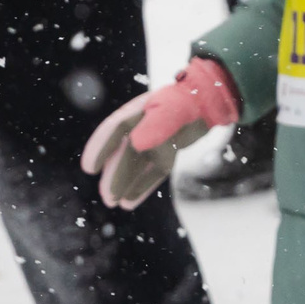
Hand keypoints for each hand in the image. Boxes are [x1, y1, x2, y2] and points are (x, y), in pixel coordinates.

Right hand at [79, 58, 241, 208]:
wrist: (215, 100)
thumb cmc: (194, 101)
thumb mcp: (177, 109)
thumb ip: (157, 124)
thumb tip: (135, 143)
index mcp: (141, 110)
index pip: (116, 129)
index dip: (101, 147)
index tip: (89, 167)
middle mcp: (144, 126)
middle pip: (126, 152)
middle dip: (115, 175)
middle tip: (107, 197)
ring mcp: (156, 139)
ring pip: (137, 165)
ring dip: (126, 183)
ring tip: (114, 203)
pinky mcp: (167, 151)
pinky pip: (153, 171)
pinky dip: (143, 186)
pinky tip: (130, 201)